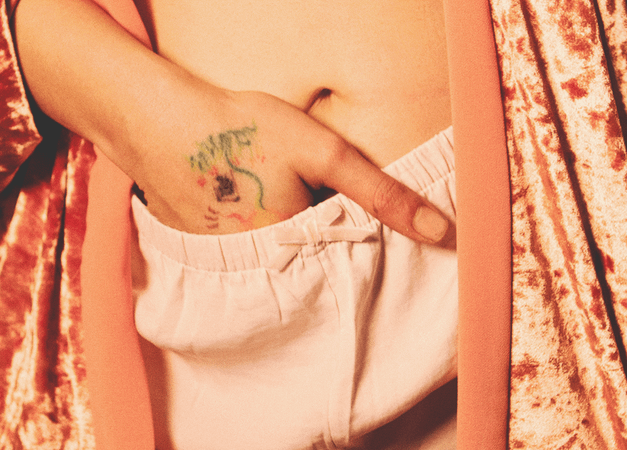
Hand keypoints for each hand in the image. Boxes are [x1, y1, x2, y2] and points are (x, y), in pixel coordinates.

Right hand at [14, 0, 448, 242]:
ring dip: (276, 232)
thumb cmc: (242, 129)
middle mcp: (255, 268)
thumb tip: (442, 233)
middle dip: (309, 232)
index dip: (346, 229)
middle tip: (289, 189)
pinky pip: (235, 247)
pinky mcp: (195, 244)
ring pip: (268, 253)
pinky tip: (239, 196)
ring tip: (263, 191)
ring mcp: (218, 259)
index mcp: (291, 249)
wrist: (156, 118)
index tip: (329, 200)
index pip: (339, 260)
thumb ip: (381, 194)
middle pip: (302, 260)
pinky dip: (245, 228)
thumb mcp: (324, 153)